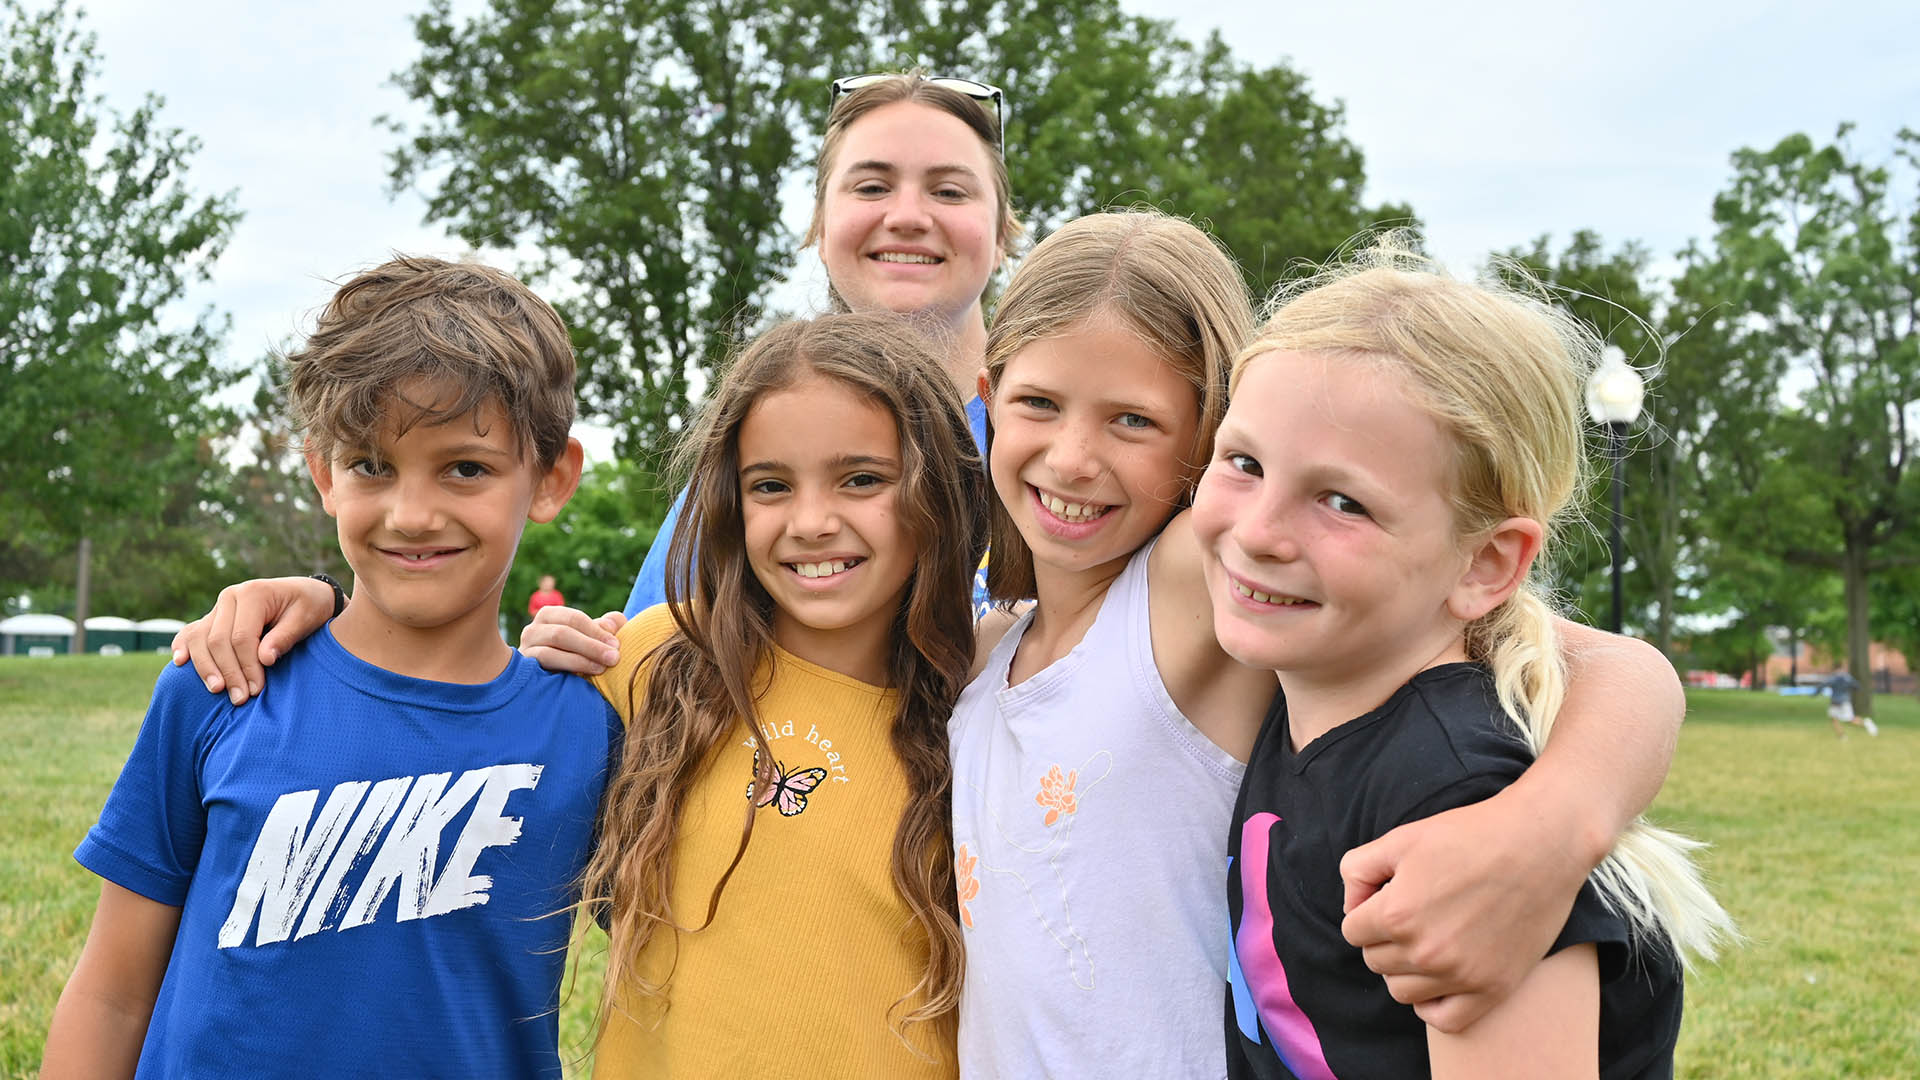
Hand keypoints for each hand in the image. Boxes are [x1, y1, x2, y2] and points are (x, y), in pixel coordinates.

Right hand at [169, 577, 338, 704]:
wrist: (305, 593)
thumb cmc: (309, 607)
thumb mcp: (306, 619)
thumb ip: (285, 637)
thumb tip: (265, 660)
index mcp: (253, 593)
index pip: (241, 637)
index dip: (247, 666)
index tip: (256, 690)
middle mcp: (230, 597)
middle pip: (218, 640)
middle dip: (229, 672)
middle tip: (240, 699)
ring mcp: (219, 607)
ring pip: (200, 639)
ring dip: (206, 667)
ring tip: (217, 690)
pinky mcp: (213, 617)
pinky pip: (191, 632)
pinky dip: (183, 646)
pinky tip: (180, 663)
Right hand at [518, 606, 623, 674]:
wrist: (558, 685)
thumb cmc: (582, 654)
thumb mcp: (595, 637)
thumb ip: (608, 626)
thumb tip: (612, 623)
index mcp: (550, 616)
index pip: (574, 619)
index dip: (597, 631)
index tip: (616, 645)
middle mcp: (532, 630)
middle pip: (561, 634)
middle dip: (590, 646)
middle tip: (614, 658)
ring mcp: (525, 651)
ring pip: (549, 653)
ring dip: (578, 661)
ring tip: (601, 669)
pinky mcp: (523, 672)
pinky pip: (540, 670)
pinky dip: (561, 672)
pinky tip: (581, 679)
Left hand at [1339, 786, 1587, 1032]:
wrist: (1541, 843)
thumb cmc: (1470, 835)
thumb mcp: (1401, 838)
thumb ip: (1358, 870)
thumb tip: (1351, 907)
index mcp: (1397, 914)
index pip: (1352, 931)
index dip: (1366, 911)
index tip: (1388, 897)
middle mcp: (1425, 951)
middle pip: (1376, 961)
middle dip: (1384, 938)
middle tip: (1413, 913)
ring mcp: (1461, 975)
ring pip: (1402, 991)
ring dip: (1406, 969)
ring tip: (1428, 940)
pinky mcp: (1493, 988)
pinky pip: (1445, 1020)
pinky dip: (1434, 1004)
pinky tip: (1440, 978)